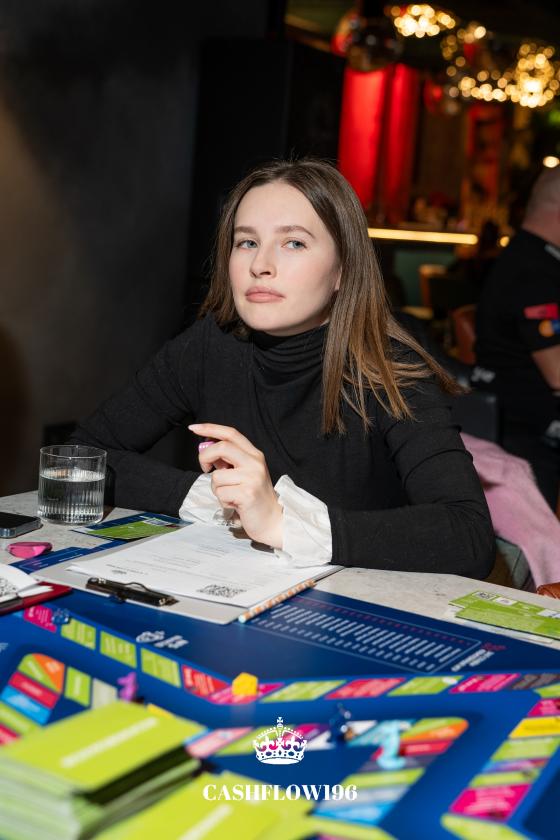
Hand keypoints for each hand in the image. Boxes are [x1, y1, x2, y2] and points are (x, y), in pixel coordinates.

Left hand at [188, 423, 282, 548]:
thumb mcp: (245, 473)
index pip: (231, 434)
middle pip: (222, 447)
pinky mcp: (247, 494)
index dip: (210, 428)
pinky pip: (220, 493)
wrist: (273, 520)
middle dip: (205, 456)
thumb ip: (229, 460)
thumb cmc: (254, 497)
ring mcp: (252, 478)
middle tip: (205, 468)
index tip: (193, 428)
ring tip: (231, 496)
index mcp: (254, 455)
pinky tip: (234, 504)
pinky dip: (223, 501)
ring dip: (217, 489)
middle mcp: (255, 463)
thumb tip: (206, 449)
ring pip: (217, 476)